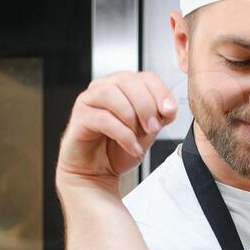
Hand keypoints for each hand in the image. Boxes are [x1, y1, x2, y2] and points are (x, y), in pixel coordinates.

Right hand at [56, 71, 177, 195]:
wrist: (96, 173)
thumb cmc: (117, 150)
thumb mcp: (147, 133)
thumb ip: (158, 118)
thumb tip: (169, 108)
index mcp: (124, 87)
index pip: (145, 77)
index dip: (160, 92)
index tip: (169, 111)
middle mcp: (105, 88)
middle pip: (128, 80)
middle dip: (146, 105)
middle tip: (154, 127)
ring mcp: (89, 100)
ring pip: (110, 93)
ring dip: (131, 115)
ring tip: (141, 136)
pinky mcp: (79, 118)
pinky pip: (102, 119)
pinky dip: (122, 134)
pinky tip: (132, 147)